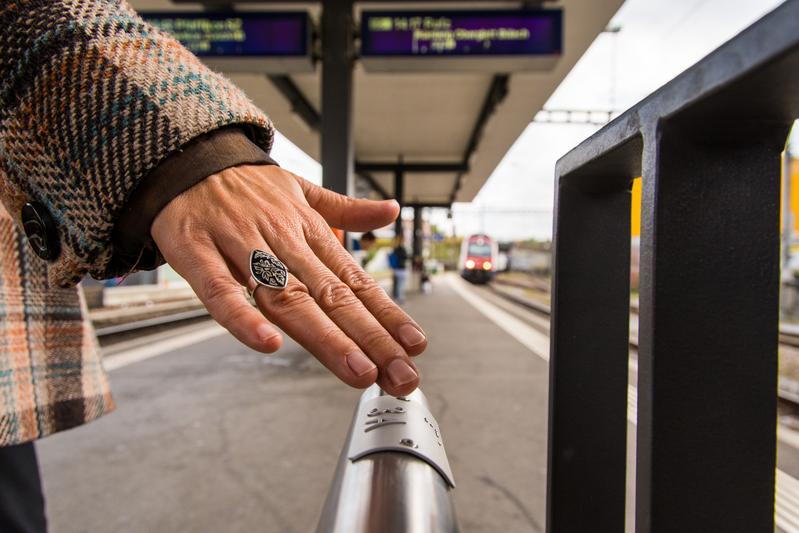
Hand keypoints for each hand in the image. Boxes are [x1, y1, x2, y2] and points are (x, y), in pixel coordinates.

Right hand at [151, 164, 426, 395]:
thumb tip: (392, 211)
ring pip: (285, 296)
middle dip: (370, 338)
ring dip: (324, 335)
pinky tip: (267, 343)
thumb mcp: (301, 189)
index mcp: (308, 231)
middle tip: (401, 374)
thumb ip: (346, 209)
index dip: (386, 314)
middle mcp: (281, 240)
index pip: (354, 279)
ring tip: (358, 369)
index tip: (415, 344)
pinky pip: (219, 288)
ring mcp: (239, 245)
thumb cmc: (245, 186)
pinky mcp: (195, 250)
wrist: (183, 156)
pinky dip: (241, 316)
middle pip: (330, 296)